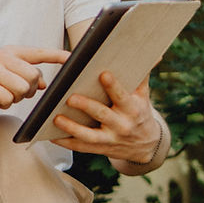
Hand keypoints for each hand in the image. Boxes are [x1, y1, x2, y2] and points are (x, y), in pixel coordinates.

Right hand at [0, 46, 69, 121]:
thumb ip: (28, 77)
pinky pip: (6, 99)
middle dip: (27, 90)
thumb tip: (43, 83)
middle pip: (32, 76)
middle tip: (14, 92)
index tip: (72, 58)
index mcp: (9, 52)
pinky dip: (3, 104)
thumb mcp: (10, 78)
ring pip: (21, 88)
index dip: (56, 56)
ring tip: (3, 94)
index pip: (38, 53)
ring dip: (15, 98)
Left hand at [50, 72, 166, 166]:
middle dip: (87, 106)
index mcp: (132, 109)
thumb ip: (141, 76)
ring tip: (56, 118)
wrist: (146, 145)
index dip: (113, 86)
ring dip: (72, 128)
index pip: (122, 96)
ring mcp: (110, 139)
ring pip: (89, 136)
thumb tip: (153, 53)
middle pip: (102, 115)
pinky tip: (50, 135)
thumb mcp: (143, 96)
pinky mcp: (100, 149)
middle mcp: (122, 125)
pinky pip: (81, 147)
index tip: (103, 74)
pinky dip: (65, 142)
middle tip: (70, 98)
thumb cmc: (140, 113)